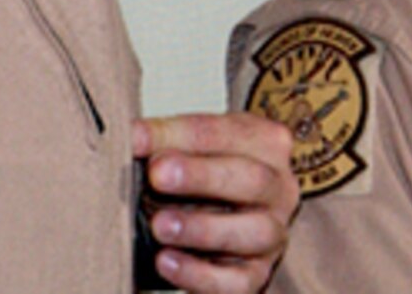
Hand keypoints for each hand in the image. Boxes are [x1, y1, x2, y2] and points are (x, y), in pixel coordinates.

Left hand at [133, 112, 298, 292]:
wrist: (221, 218)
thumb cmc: (206, 174)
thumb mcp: (190, 147)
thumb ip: (164, 140)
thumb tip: (132, 136)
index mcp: (267, 143)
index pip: (227, 132)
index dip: (180, 135)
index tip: (137, 139)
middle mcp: (279, 188)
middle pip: (251, 179)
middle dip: (202, 176)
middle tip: (158, 175)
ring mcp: (273, 235)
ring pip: (254, 233)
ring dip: (203, 229)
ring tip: (160, 225)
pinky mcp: (257, 274)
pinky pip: (237, 281)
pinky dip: (200, 274)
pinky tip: (166, 261)